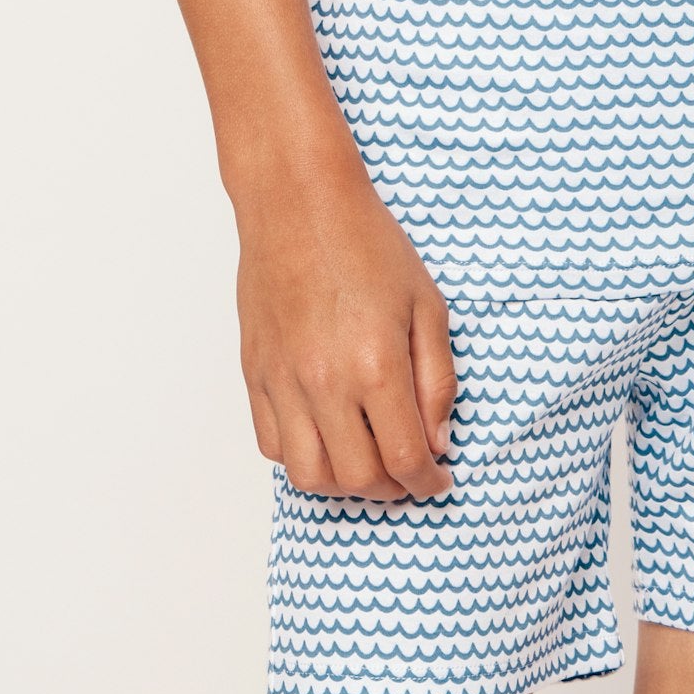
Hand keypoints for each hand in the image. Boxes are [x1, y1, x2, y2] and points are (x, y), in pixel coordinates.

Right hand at [236, 150, 456, 504]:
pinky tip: (328, 438)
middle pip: (358, 479)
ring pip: (309, 476)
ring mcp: (284, 382)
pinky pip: (273, 445)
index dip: (428, 481)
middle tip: (408, 475)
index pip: (405, 458)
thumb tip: (437, 439)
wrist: (299, 203)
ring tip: (368, 465)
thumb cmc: (367, 243)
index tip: (438, 481)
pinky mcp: (256, 374)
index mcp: (376, 364)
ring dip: (344, 486)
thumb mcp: (428, 304)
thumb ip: (437, 379)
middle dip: (392, 490)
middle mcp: (325, 383)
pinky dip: (303, 458)